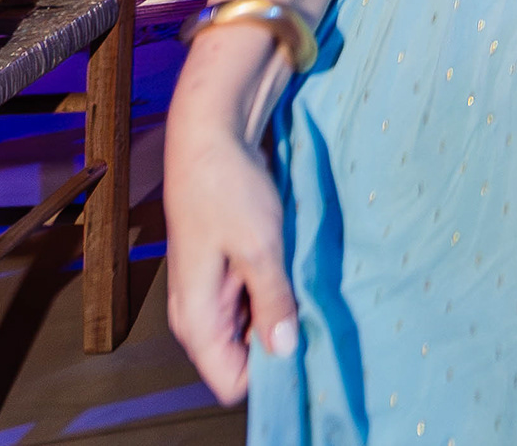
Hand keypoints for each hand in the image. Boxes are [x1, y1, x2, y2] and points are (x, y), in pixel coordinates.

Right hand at [164, 105, 295, 399]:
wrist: (210, 135)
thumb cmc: (227, 188)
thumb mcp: (259, 248)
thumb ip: (272, 303)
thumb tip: (285, 351)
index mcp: (195, 319)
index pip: (230, 381)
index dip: (270, 375)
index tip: (309, 355)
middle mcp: (199, 314)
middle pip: (243, 358)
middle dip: (281, 346)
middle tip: (321, 323)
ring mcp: (213, 292)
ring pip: (252, 328)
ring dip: (283, 317)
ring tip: (316, 298)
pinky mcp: (227, 271)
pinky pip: (254, 301)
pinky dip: (278, 295)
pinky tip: (302, 278)